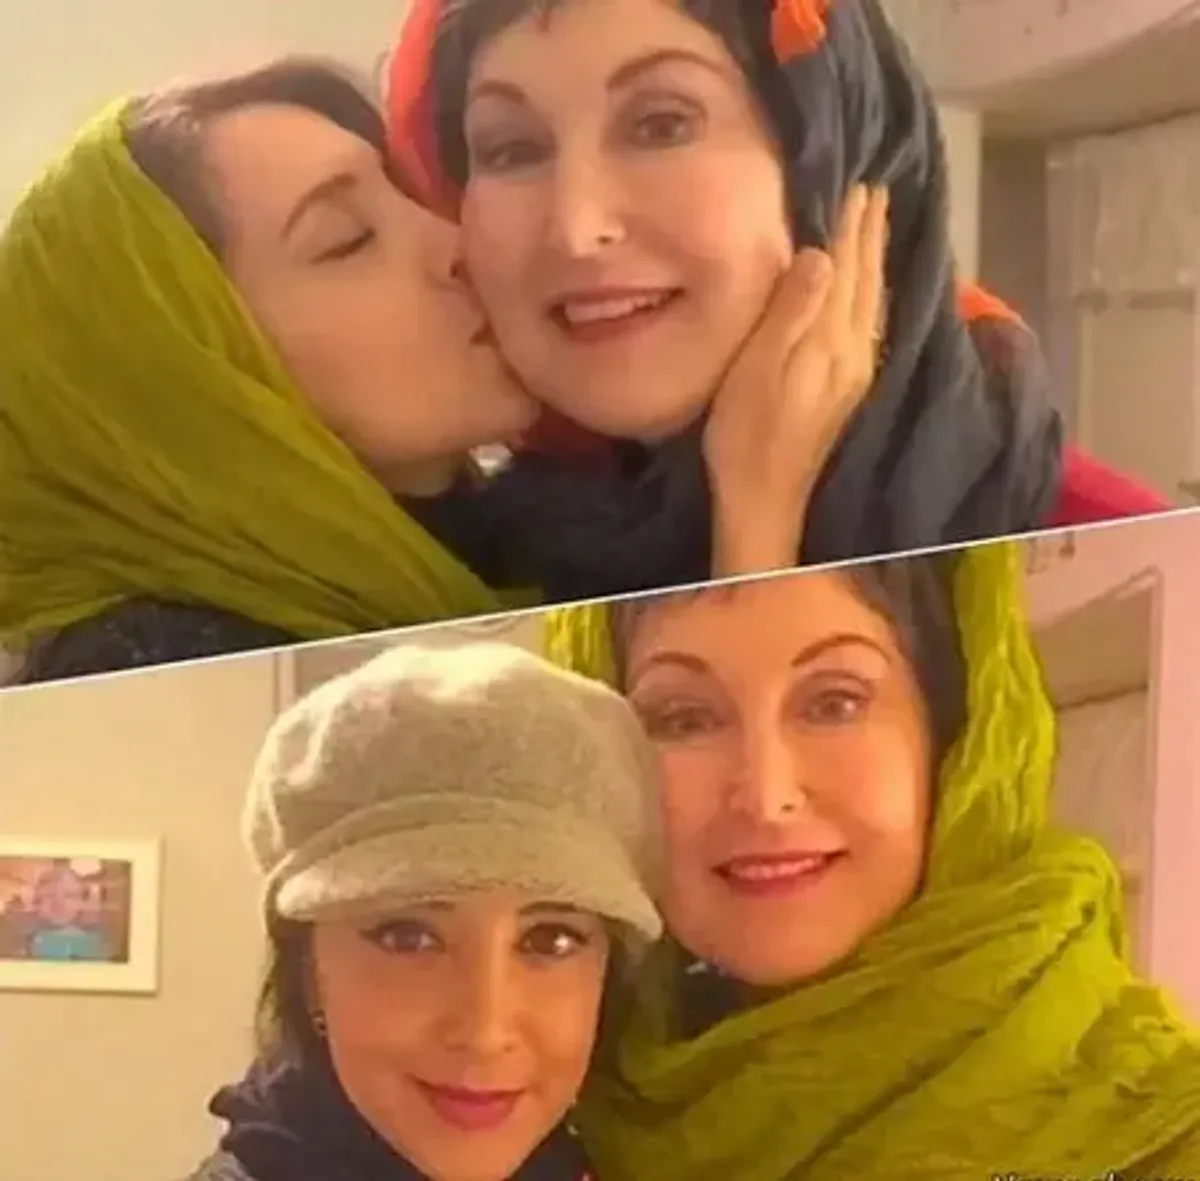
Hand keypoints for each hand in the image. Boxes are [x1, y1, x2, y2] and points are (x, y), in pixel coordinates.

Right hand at [703, 184, 889, 575]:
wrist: (763, 499)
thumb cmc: (745, 436)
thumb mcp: (757, 370)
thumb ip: (790, 312)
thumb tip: (821, 255)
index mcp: (832, 342)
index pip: (845, 271)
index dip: (850, 229)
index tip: (859, 186)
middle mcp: (855, 352)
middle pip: (866, 282)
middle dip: (869, 237)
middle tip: (875, 192)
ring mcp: (855, 372)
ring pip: (871, 302)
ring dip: (873, 262)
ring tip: (874, 227)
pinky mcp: (846, 389)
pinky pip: (868, 323)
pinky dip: (869, 294)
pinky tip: (865, 290)